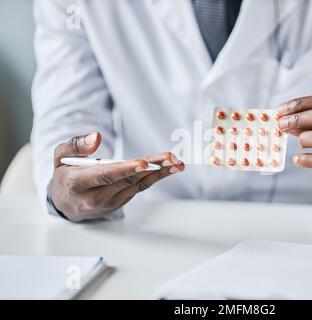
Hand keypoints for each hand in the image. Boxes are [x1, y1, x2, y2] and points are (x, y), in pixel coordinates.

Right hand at [49, 132, 184, 221]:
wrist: (65, 203)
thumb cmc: (64, 175)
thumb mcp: (59, 156)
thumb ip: (76, 145)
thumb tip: (96, 136)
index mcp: (78, 184)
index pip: (105, 176)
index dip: (125, 169)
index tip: (142, 163)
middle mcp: (96, 196)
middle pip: (128, 179)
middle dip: (151, 167)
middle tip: (171, 157)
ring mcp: (111, 201)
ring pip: (138, 184)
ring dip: (160, 172)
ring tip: (177, 162)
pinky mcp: (122, 201)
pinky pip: (141, 187)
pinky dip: (157, 176)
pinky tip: (171, 168)